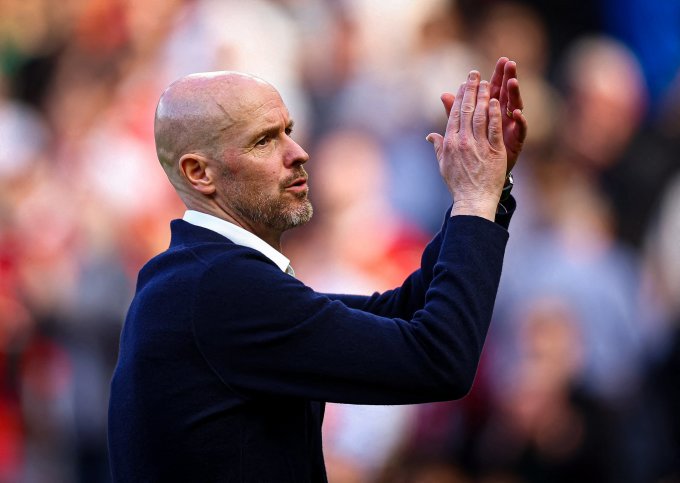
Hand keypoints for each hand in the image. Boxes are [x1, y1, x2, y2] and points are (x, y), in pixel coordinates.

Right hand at [426, 71, 506, 220]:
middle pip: (467, 110)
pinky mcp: (493, 150)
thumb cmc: (458, 184)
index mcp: (450, 143)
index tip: (463, 84)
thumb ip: (438, 146)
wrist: (473, 200)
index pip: (454, 114)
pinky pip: (494, 128)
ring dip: (483, 96)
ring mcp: (478, 145)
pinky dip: (494, 113)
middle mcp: (462, 141)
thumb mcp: (443, 164)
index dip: (459, 97)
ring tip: (486, 81)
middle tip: (474, 74)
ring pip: (480, 115)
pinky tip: (496, 101)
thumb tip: (430, 136)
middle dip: (471, 90)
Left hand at [440, 57, 527, 172]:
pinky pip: (520, 130)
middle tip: (506, 62)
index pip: (489, 90)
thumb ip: (455, 114)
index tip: (490, 62)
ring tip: (513, 80)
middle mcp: (501, 118)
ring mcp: (509, 129)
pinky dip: (520, 122)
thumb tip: (443, 95)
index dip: (489, 78)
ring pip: (514, 107)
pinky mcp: (516, 142)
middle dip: (505, 77)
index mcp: (488, 114)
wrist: (481, 183)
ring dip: (514, 94)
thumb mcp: (462, 132)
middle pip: (504, 93)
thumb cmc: (472, 156)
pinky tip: (518, 114)